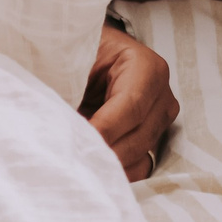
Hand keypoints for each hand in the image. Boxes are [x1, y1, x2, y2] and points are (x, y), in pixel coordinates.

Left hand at [83, 23, 177, 181]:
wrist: (92, 52)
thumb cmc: (81, 50)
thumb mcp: (74, 60)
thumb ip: (70, 86)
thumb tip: (60, 123)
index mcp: (147, 68)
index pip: (130, 108)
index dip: (103, 131)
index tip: (74, 145)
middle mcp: (162, 95)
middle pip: (138, 138)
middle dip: (102, 154)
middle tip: (70, 162)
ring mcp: (161, 119)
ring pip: (140, 158)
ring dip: (108, 166)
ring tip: (77, 166)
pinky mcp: (152, 137)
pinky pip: (138, 165)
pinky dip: (115, 171)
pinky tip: (91, 170)